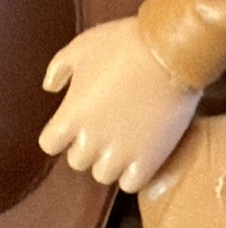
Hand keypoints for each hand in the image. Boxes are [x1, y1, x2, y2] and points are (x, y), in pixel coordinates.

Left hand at [40, 18, 201, 194]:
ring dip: (111, 161)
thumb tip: (50, 88)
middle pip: (77, 160)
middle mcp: (90, 140)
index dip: (63, 133)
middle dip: (89, 145)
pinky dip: (134, 173)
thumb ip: (59, 68)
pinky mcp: (149, 158)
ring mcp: (120, 152)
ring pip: (103, 175)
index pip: (49, 143)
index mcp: (70, 116)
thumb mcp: (83, 45)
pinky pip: (132, 183)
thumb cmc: (126, 44)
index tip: (78, 121)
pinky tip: (143, 155)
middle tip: (107, 127)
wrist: (172, 50)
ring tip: (126, 143)